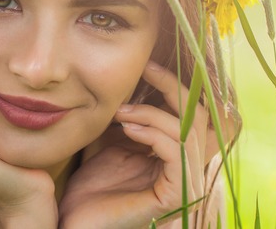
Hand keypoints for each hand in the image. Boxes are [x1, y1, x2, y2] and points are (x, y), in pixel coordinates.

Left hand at [58, 61, 234, 228]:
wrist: (77, 219)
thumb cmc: (92, 184)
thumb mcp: (112, 138)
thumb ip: (128, 113)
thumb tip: (130, 77)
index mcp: (177, 151)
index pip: (191, 110)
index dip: (172, 82)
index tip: (146, 63)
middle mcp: (188, 166)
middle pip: (199, 114)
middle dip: (171, 86)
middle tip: (144, 69)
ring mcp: (185, 182)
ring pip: (189, 130)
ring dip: (153, 112)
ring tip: (121, 111)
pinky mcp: (175, 194)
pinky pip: (178, 152)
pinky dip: (153, 132)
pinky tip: (127, 127)